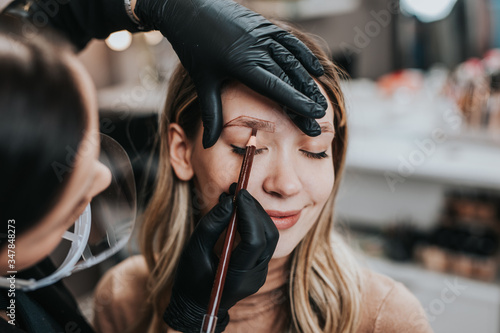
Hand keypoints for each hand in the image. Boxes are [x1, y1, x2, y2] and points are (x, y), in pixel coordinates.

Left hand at [134, 0, 327, 147]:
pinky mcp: (265, 26)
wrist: (190, 10)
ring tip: (321, 99)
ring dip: (308, 80)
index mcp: (241, 63)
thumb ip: (210, 115)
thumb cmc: (194, 48)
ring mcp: (263, 34)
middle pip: (288, 76)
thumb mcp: (203, 82)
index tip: (314, 116)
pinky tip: (316, 69)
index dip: (296, 102)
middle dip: (307, 96)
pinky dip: (304, 56)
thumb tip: (207, 146)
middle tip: (322, 115)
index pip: (275, 87)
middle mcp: (256, 47)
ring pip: (292, 59)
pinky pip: (290, 42)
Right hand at [163, 189, 278, 331]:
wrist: (197, 305)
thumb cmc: (190, 280)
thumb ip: (211, 225)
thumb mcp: (194, 251)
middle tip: (240, 191)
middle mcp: (255, 276)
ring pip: (270, 237)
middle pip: (268, 236)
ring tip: (239, 198)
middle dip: (255, 210)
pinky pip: (264, 241)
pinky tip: (241, 212)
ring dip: (256, 214)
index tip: (238, 194)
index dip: (249, 214)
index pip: (255, 241)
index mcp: (239, 277)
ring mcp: (260, 273)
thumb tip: (229, 201)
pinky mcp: (259, 267)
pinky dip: (254, 223)